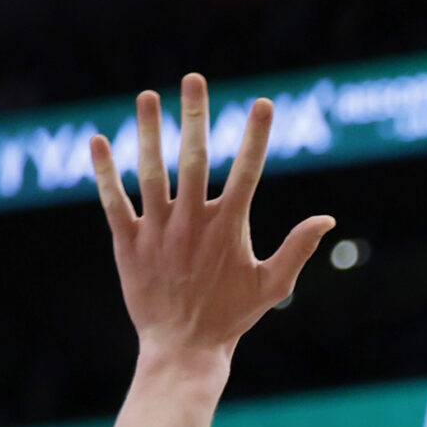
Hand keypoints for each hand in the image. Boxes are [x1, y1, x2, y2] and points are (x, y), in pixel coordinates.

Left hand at [88, 76, 332, 362]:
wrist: (184, 348)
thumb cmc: (231, 317)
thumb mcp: (273, 285)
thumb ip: (297, 248)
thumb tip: (327, 219)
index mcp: (229, 228)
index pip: (248, 171)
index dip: (257, 136)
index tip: (263, 103)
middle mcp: (193, 222)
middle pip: (196, 158)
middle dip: (197, 116)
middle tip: (194, 78)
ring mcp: (158, 230)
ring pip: (152, 171)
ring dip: (149, 131)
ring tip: (148, 96)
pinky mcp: (128, 243)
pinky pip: (112, 201)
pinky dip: (104, 171)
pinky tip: (98, 139)